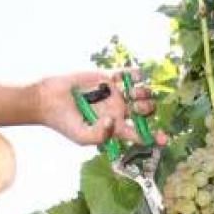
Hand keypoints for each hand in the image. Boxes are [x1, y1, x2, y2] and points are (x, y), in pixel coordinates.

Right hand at [34, 70, 167, 146]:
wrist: (49, 100)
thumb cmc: (64, 122)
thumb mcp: (81, 137)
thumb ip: (99, 135)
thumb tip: (114, 120)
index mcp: (116, 127)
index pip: (140, 134)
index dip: (155, 137)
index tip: (164, 139)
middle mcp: (119, 111)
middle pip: (146, 111)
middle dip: (148, 109)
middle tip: (138, 107)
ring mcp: (115, 93)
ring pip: (141, 92)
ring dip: (144, 92)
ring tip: (132, 94)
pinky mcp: (108, 77)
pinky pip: (129, 74)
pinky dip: (136, 75)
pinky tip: (134, 78)